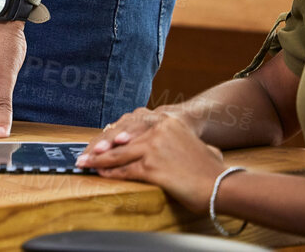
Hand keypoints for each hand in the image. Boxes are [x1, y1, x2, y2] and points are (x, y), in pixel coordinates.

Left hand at [75, 113, 225, 212]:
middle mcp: (158, 130)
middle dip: (99, 146)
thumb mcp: (191, 144)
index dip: (111, 135)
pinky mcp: (152, 166)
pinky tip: (101, 173)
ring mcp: (153, 147)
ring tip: (84, 163)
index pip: (130, 126)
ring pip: (117, 153)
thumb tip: (168, 148)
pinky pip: (124, 169)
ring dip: (97, 159)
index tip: (99, 140)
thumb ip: (176, 140)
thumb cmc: (208, 170)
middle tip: (83, 153)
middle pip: (120, 138)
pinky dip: (110, 172)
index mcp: (166, 121)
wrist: (221, 184)